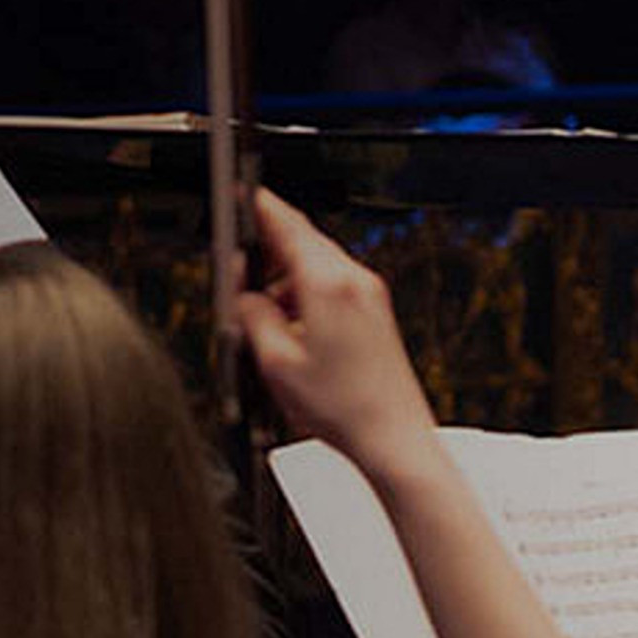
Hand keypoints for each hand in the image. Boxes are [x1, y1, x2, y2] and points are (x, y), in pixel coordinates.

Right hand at [237, 186, 439, 494]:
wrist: (395, 441)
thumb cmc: (344, 410)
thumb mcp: (276, 364)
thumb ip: (253, 317)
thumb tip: (245, 298)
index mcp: (327, 283)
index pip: (286, 224)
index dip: (259, 206)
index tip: (243, 196)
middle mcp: (354, 280)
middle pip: (304, 239)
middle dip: (271, 244)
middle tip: (244, 259)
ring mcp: (371, 296)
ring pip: (319, 263)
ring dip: (289, 275)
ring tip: (267, 312)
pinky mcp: (378, 314)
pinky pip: (336, 284)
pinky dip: (310, 292)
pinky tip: (296, 326)